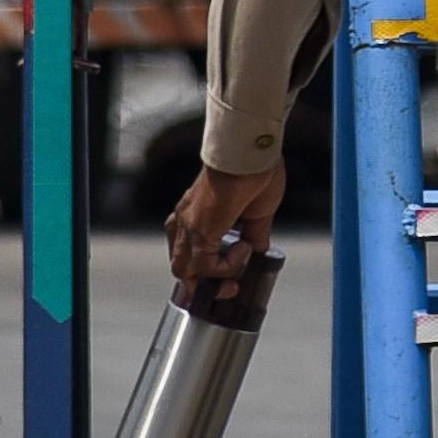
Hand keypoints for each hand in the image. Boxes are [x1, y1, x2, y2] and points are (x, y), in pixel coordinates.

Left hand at [169, 161, 287, 303]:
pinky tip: (244, 249)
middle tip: (230, 284)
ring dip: (213, 278)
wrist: (250, 153)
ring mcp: (188, 226)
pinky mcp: (199, 230)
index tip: (232, 273)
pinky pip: (204, 265)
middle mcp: (185, 221)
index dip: (208, 269)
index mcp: (194, 214)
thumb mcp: (257, 211)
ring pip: (183, 270)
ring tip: (237, 269)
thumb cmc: (254, 170)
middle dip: (205, 282)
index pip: (188, 252)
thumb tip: (257, 252)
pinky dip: (226, 267)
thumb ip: (254, 234)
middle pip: (180, 267)